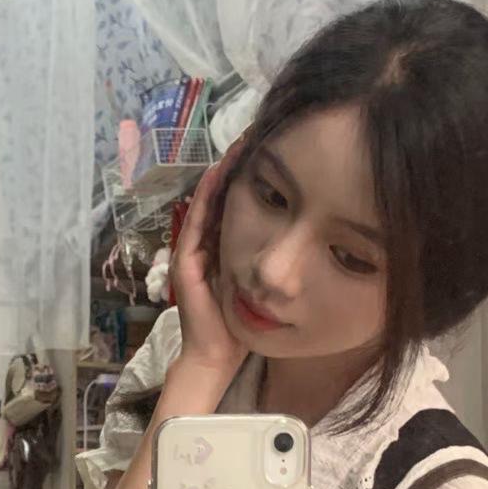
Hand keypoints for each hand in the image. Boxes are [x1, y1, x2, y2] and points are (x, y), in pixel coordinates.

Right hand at [170, 149, 247, 379]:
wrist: (217, 356)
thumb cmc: (241, 327)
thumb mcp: (260, 285)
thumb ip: (269, 263)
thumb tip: (301, 239)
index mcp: (223, 249)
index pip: (235, 204)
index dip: (248, 177)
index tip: (269, 149)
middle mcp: (205, 246)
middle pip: (220, 197)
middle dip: (235, 166)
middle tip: (252, 133)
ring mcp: (192, 252)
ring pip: (207, 202)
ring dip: (220, 173)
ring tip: (237, 143)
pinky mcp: (186, 263)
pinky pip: (197, 222)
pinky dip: (206, 197)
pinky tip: (217, 173)